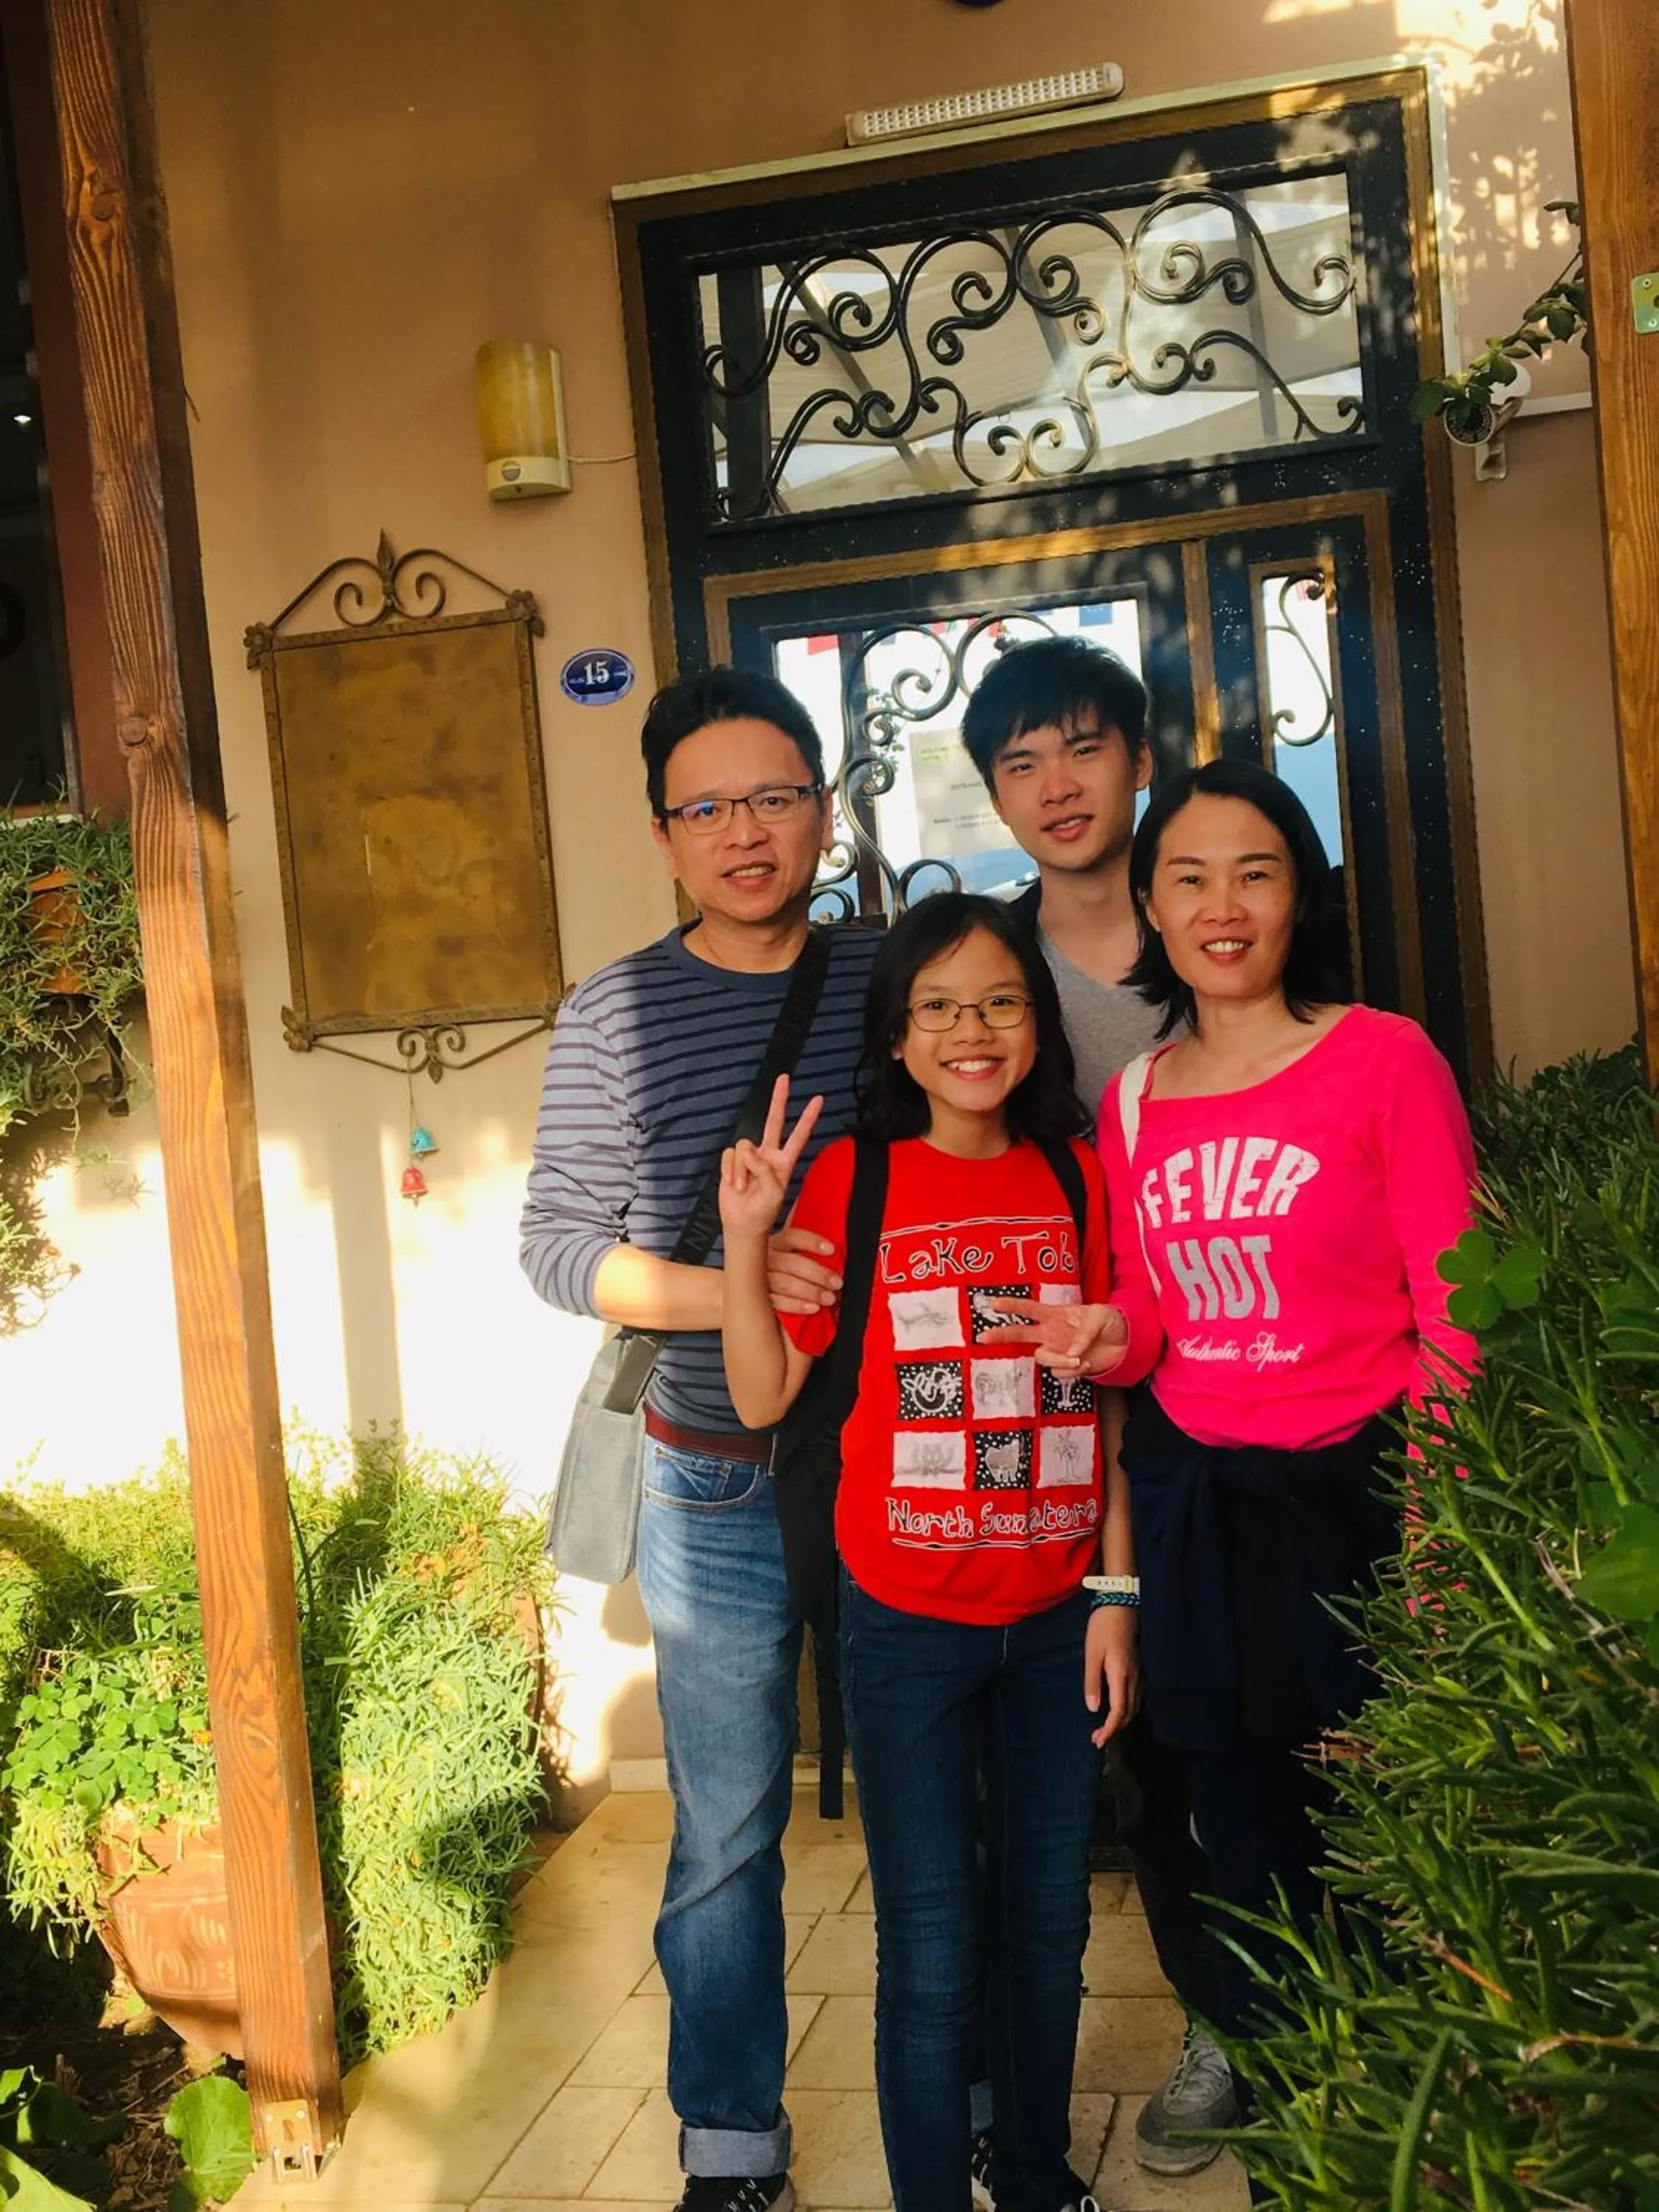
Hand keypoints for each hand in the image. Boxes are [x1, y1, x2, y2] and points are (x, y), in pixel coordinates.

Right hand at [718, 1075, 823, 1246]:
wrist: (742, 1225)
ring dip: (741, 1169)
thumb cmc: (762, 1213)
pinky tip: (733, 1183)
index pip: (799, 1136)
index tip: (818, 1099)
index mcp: (784, 1162)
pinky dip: (730, 1171)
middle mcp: (768, 1155)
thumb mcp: (773, 1195)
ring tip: (744, 1187)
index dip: (808, 1118)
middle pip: (774, 1121)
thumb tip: (751, 1152)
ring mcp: (750, 1157)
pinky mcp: (733, 1161)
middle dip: (779, 1099)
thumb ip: (766, 1171)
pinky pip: (729, 1155)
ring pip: (744, 1146)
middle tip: (784, 1078)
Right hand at [768, 1223, 842, 1315]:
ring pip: (784, 1284)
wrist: (762, 1299)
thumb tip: (835, 1255)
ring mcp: (759, 1280)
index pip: (791, 1237)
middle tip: (836, 1282)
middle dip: (816, 1273)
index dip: (811, 1242)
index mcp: (774, 1245)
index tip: (831, 1250)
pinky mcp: (760, 1300)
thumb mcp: (793, 1257)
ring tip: (828, 1298)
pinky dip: (797, 1305)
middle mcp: (764, 1260)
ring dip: (810, 1291)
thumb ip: (808, 1254)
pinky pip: (777, 1302)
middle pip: (789, 1263)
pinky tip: (813, 1307)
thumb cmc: (788, 1275)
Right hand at [978, 1297, 1128, 1374]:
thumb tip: (1071, 1351)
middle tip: (982, 1337)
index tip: (994, 1304)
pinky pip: (1059, 1372)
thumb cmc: (1110, 1322)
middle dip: (1001, 1334)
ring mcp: (1057, 1351)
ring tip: (1080, 1357)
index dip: (1013, 1306)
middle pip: (1020, 1333)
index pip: (1030, 1308)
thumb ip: (1083, 1332)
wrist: (1125, 1343)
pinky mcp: (1066, 1367)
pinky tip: (1086, 1363)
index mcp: (1056, 1315)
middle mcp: (1051, 1333)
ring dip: (1059, 1360)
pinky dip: (1073, 1370)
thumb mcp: (1099, 1317)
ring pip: (1043, 1359)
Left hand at [1084, 1603, 1139, 1746]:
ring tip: (1104, 1727)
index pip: (1119, 1712)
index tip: (1098, 1741)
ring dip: (1121, 1720)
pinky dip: (1126, 1709)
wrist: (1121, 1604)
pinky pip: (1136, 1697)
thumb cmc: (1103, 1627)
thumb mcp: (1092, 1653)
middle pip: (1129, 1713)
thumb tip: (1093, 1708)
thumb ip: (1092, 1682)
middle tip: (1097, 1738)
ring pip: (1134, 1706)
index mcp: (1121, 1675)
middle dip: (1114, 1729)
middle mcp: (1135, 1678)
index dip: (1109, 1729)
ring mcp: (1140, 1673)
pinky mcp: (1139, 1668)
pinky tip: (1115, 1708)